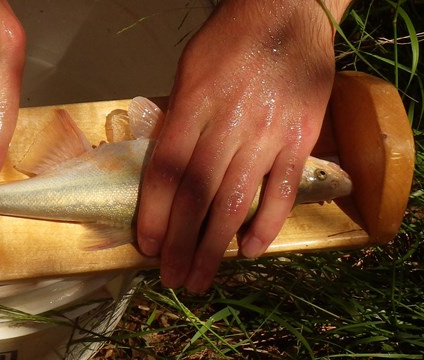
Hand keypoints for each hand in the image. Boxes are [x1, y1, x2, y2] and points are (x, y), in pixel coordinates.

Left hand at [136, 0, 350, 291]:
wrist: (285, 15)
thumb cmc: (228, 43)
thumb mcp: (187, 73)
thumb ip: (176, 121)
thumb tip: (165, 169)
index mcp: (191, 107)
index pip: (165, 171)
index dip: (153, 213)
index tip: (146, 246)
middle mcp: (225, 126)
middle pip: (196, 195)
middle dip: (180, 242)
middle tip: (171, 278)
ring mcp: (264, 135)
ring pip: (235, 200)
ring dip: (214, 245)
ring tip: (200, 278)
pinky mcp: (298, 140)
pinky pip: (282, 190)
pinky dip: (267, 224)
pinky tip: (249, 251)